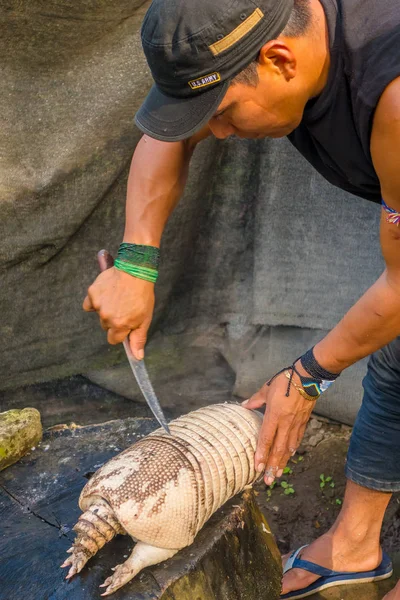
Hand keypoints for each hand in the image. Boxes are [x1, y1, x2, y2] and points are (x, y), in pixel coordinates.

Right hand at [83, 268, 154, 359]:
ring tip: (117, 298)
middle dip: (114, 320)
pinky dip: (95, 301)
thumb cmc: (142, 294)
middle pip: (106, 327)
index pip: (114, 339)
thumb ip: (138, 338)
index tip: (125, 324)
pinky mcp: (92, 293)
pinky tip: (106, 294)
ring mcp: (98, 305)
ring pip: (99, 315)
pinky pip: (89, 303)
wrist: (135, 270)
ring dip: (105, 309)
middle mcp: (106, 317)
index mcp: (120, 325)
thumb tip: (137, 357)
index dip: (120, 333)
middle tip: (124, 307)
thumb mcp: (145, 318)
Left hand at [242, 369, 315, 484]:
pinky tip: (289, 457)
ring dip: (282, 462)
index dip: (261, 454)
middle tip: (268, 480)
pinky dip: (292, 450)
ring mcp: (296, 424)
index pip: (266, 438)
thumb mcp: (267, 388)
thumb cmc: (285, 380)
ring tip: (277, 475)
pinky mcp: (303, 422)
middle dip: (272, 466)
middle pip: (278, 449)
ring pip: (288, 448)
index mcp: (274, 415)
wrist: (308, 378)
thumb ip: (255, 400)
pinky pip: (297, 439)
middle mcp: (285, 422)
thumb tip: (244, 405)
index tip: (257, 467)